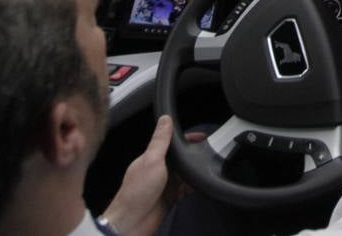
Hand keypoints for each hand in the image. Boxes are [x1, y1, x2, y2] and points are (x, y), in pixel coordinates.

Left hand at [102, 115, 201, 235]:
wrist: (133, 222)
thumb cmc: (136, 192)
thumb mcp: (151, 160)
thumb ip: (160, 140)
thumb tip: (165, 119)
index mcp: (153, 157)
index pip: (173, 143)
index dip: (187, 139)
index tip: (202, 136)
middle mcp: (160, 169)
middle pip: (182, 158)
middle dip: (194, 156)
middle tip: (209, 153)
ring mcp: (165, 184)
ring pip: (186, 174)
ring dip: (194, 173)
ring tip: (205, 170)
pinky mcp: (171, 198)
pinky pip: (187, 189)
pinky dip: (194, 187)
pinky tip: (199, 186)